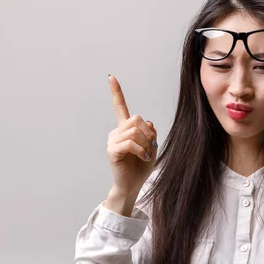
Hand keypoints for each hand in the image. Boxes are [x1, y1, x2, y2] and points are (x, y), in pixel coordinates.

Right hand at [106, 75, 157, 195]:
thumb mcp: (152, 147)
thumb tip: (147, 124)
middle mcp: (116, 132)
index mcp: (125, 128)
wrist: (133, 185)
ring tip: (145, 155)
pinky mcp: (112, 151)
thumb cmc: (141, 167)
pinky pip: (130, 143)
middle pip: (136, 119)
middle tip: (150, 148)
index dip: (116, 92)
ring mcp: (112, 141)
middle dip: (148, 134)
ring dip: (146, 144)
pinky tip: (142, 157)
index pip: (120, 107)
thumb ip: (151, 133)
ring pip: (134, 131)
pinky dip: (140, 150)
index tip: (111, 77)